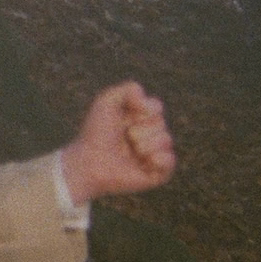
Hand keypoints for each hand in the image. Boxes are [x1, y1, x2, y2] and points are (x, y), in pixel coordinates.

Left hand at [59, 81, 176, 204]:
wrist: (90, 163)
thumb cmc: (95, 133)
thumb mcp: (106, 102)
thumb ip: (129, 89)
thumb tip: (149, 100)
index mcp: (139, 118)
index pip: (156, 107)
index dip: (144, 109)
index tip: (125, 116)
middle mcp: (149, 135)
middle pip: (161, 122)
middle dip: (140, 129)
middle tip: (124, 138)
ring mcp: (154, 154)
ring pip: (167, 139)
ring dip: (145, 144)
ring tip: (131, 151)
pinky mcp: (157, 173)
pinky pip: (170, 160)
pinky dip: (158, 158)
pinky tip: (145, 161)